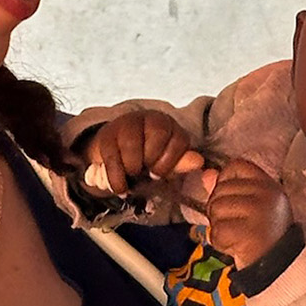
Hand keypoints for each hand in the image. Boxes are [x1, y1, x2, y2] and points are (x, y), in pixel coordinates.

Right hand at [79, 110, 202, 195]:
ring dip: (132, 167)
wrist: (115, 152)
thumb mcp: (165, 163)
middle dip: (151, 159)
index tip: (158, 175)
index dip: (170, 161)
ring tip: (131, 179)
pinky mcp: (107, 135)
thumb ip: (180, 163)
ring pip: (132, 143)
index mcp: (169, 126)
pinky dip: (116, 177)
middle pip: (158, 134)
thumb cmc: (146, 159)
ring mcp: (127, 124)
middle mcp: (149, 119)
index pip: (179, 138)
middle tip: (144, 174)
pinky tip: (120, 187)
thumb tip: (198, 162)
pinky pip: (112, 156)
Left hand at [206, 158, 291, 267]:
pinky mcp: (248, 233)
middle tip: (234, 223)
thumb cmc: (263, 234)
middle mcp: (266, 194)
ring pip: (216, 209)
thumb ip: (230, 187)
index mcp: (268, 185)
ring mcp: (258, 213)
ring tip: (236, 234)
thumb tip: (206, 174)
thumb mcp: (253, 206)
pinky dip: (220, 242)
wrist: (281, 266)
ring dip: (218, 226)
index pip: (236, 166)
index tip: (231, 199)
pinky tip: (235, 246)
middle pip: (220, 189)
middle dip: (218, 209)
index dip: (225, 180)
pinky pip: (217, 231)